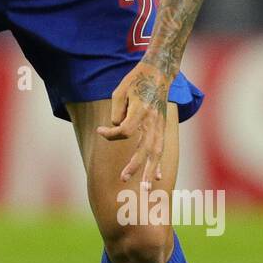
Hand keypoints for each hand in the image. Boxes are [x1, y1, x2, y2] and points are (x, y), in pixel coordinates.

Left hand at [96, 62, 170, 187]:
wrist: (158, 73)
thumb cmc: (135, 81)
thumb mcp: (119, 91)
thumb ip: (116, 112)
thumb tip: (116, 129)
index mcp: (141, 109)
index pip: (125, 130)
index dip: (111, 134)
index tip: (100, 130)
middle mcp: (152, 120)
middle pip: (145, 148)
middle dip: (135, 165)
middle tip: (122, 179)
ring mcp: (160, 125)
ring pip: (156, 152)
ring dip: (149, 171)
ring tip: (145, 189)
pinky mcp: (162, 127)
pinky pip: (161, 149)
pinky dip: (158, 164)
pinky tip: (157, 178)